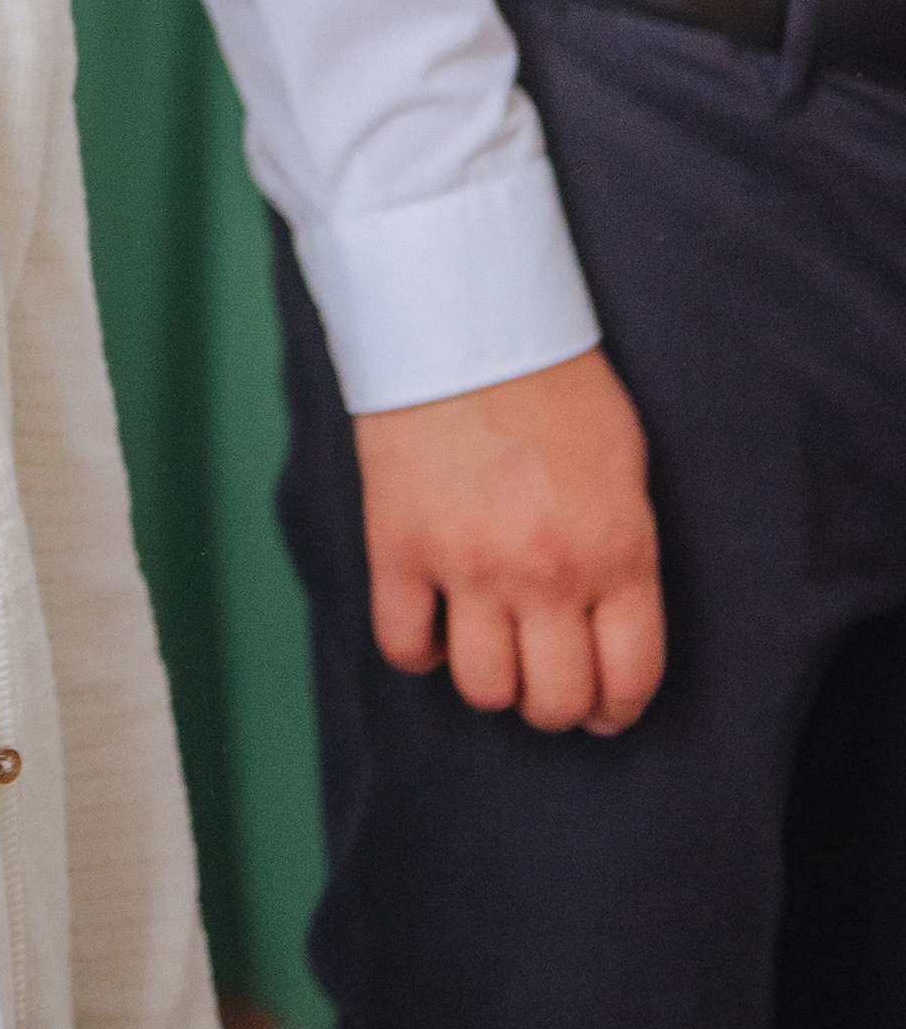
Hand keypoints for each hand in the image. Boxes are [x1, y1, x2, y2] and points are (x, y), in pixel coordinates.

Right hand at [355, 345, 663, 731]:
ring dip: (492, 682)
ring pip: (483, 690)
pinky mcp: (398, 548)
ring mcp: (465, 565)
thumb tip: (611, 625)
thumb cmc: (554, 383)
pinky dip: (421, 651)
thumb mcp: (625, 468)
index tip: (606, 707)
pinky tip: (435, 624)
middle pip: (555, 702)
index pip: (630, 680)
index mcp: (616, 551)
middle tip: (548, 678)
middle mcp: (544, 573)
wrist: (461, 319)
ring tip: (492, 649)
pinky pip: (405, 646)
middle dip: (558, 704)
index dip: (619, 708)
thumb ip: (624, 553)